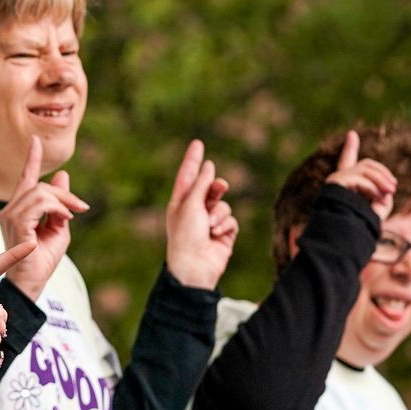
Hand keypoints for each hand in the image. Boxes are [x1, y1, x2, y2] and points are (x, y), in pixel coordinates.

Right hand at [0, 136, 86, 300]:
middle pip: (38, 185)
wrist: (32, 282)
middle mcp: (10, 210)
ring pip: (40, 192)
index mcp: (18, 210)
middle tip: (80, 208)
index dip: (32, 159)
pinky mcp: (16, 223)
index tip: (36, 140)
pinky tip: (64, 220)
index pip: (25, 179)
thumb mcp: (58, 226)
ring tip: (72, 216)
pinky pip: (40, 204)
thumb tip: (63, 176)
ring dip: (62, 202)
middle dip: (63, 194)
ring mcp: (9, 216)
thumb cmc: (43, 259)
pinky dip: (56, 208)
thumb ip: (60, 204)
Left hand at [164, 139, 238, 289]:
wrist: (195, 266)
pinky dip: (226, 225)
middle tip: (220, 187)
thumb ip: (201, 184)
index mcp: (179, 203)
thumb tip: (209, 166)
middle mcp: (194, 211)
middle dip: (216, 188)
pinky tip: (217, 235)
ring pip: (223, 205)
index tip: (198, 143)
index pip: (187, 175)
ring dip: (219, 213)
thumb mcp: (190, 205)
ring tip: (210, 226)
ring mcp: (209, 222)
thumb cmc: (186, 235)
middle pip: (210, 188)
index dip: (193, 159)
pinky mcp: (223, 234)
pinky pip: (231, 220)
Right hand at [324, 130, 395, 220]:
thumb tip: (387, 186)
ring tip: (391, 191)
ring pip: (366, 169)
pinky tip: (380, 198)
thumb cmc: (360, 225)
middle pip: (366, 165)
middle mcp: (339, 180)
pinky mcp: (336, 181)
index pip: (348, 163)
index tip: (352, 134)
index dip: (350, 148)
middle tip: (393, 187)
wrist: (342, 235)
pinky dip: (373, 188)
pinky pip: (361, 179)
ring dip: (382, 179)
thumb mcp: (377, 210)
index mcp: (345, 186)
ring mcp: (337, 179)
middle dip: (382, 172)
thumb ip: (384, 195)